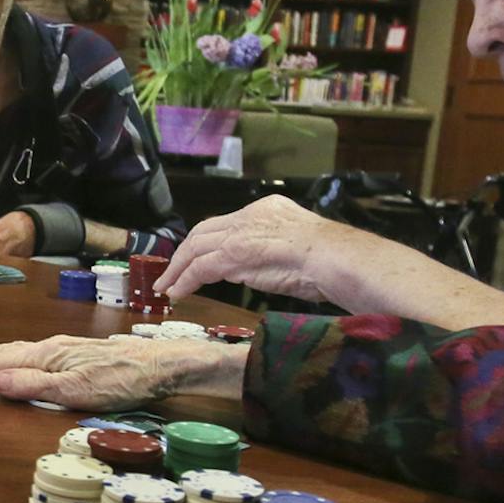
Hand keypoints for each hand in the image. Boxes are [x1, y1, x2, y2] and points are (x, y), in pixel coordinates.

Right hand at [0, 333, 244, 410]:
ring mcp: (63, 349)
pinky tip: (14, 358)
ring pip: (14, 350)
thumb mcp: (78, 390)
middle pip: (1, 353)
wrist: (164, 365)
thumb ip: (36, 386)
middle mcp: (50, 347)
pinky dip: (10, 355)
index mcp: (46, 356)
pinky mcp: (75, 354)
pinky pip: (30, 352)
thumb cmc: (124, 380)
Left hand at [154, 195, 360, 300]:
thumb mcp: (298, 247)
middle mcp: (249, 216)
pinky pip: (200, 268)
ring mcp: (239, 234)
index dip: (208, 241)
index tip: (198, 258)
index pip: (227, 224)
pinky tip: (178, 293)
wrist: (336, 258)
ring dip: (178, 269)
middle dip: (185, 252)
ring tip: (167, 286)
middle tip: (172, 271)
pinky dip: (185, 280)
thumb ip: (274, 250)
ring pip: (196, 248)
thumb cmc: (331, 261)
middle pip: (204, 231)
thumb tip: (258, 266)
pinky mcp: (233, 253)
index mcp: (267, 209)